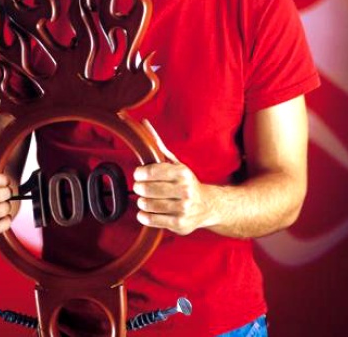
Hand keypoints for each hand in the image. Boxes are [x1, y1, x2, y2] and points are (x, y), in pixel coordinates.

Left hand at [132, 120, 214, 235]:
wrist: (208, 205)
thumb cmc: (186, 182)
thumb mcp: (175, 162)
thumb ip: (158, 144)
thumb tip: (143, 122)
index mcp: (182, 173)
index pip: (151, 171)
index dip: (140, 173)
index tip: (139, 175)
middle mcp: (184, 190)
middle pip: (147, 189)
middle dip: (139, 188)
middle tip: (140, 188)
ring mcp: (183, 209)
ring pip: (147, 205)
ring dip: (141, 202)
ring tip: (145, 199)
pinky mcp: (179, 224)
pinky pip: (151, 220)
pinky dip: (144, 215)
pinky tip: (147, 211)